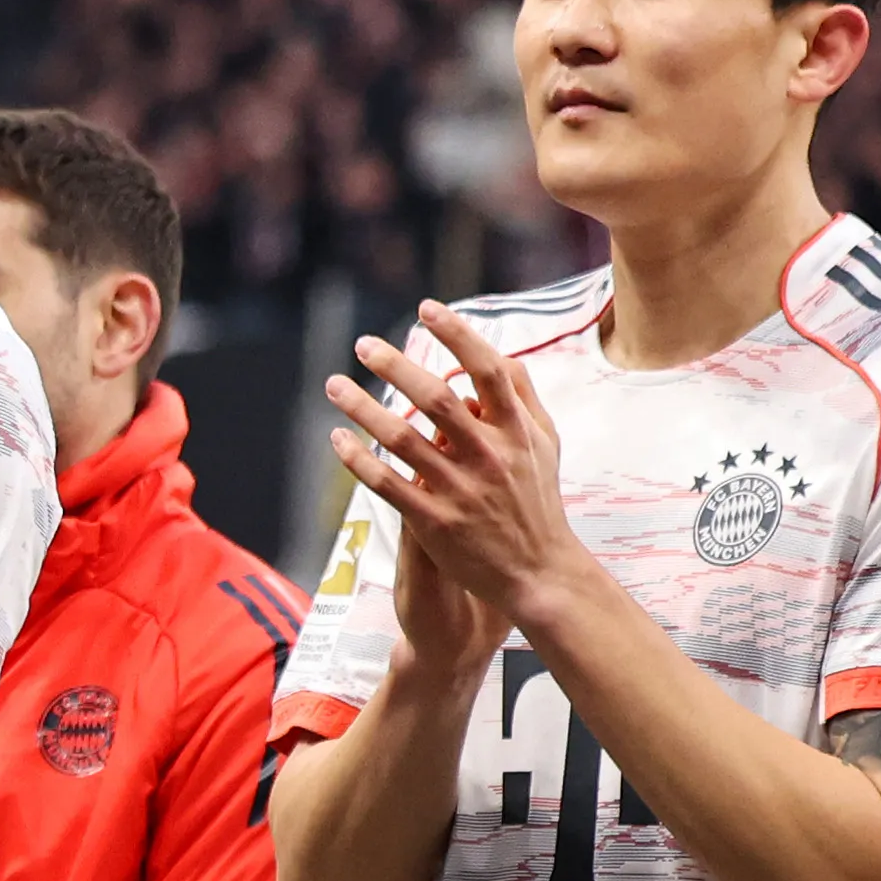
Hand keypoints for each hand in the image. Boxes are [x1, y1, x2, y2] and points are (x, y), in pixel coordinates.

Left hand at [325, 303, 582, 649]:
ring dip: (363, 407)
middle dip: (396, 366)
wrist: (537, 571)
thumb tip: (500, 352)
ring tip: (334, 384)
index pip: (488, 369)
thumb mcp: (546, 444)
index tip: (426, 309)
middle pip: (436, 398)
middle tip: (362, 343)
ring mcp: (460, 489)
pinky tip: (336, 437)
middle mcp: (489, 455)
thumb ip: (524, 396)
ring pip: (402, 438)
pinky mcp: (434, 522)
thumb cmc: (537, 501)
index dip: (458, 335)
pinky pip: (387, 483)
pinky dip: (358, 458)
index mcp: (517, 430)